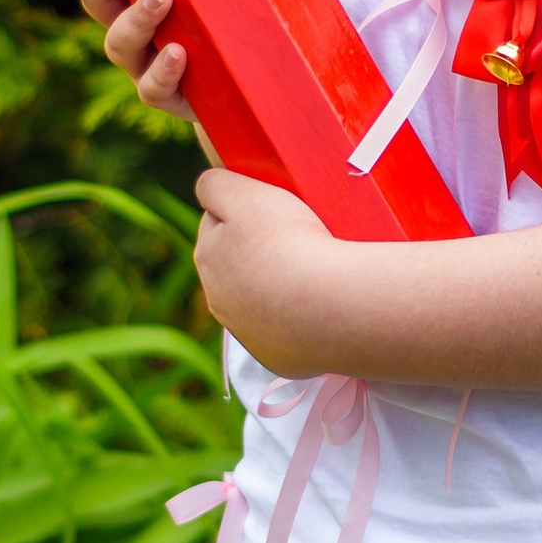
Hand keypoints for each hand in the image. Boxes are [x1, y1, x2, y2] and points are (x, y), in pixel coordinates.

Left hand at [191, 168, 352, 375]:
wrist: (334, 305)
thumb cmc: (290, 242)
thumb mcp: (245, 193)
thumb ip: (215, 184)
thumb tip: (207, 190)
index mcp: (209, 258)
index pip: (218, 223)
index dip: (245, 211)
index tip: (274, 212)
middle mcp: (220, 301)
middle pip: (238, 265)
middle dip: (260, 252)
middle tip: (299, 240)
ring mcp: (250, 334)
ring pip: (262, 301)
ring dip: (280, 286)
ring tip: (315, 273)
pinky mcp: (280, 358)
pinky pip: (289, 332)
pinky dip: (301, 318)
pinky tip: (322, 305)